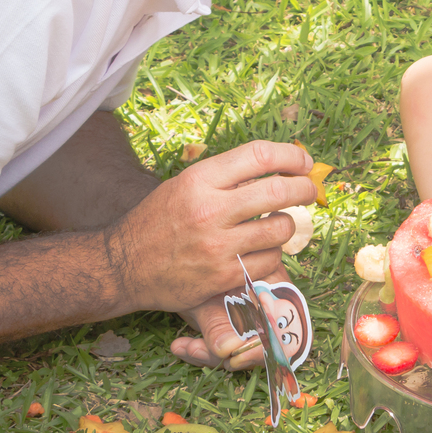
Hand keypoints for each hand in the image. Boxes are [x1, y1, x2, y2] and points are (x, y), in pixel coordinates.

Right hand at [104, 141, 315, 316]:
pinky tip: (261, 251)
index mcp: (200, 179)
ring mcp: (217, 246)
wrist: (122, 267)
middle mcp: (210, 210)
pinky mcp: (222, 277)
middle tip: (309, 191)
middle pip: (279, 190)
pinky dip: (273, 254)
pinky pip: (270, 260)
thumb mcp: (186, 184)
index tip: (303, 162)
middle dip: (304, 188)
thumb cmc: (160, 220)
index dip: (291, 156)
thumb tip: (281, 167)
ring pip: (281, 228)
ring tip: (276, 225)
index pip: (260, 155)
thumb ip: (229, 176)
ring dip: (287, 225)